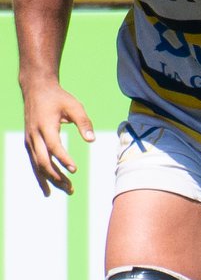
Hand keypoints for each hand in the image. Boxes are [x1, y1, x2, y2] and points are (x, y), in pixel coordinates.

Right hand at [19, 79, 94, 195]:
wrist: (36, 90)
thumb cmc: (58, 98)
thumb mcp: (74, 106)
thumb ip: (84, 122)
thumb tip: (92, 140)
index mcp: (45, 126)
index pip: (54, 146)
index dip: (63, 158)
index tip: (74, 169)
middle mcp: (34, 135)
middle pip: (43, 160)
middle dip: (57, 176)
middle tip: (72, 188)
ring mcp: (30, 140)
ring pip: (38, 164)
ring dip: (51, 179)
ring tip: (67, 190)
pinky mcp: (30, 143)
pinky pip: (34, 162)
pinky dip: (41, 175)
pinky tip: (49, 188)